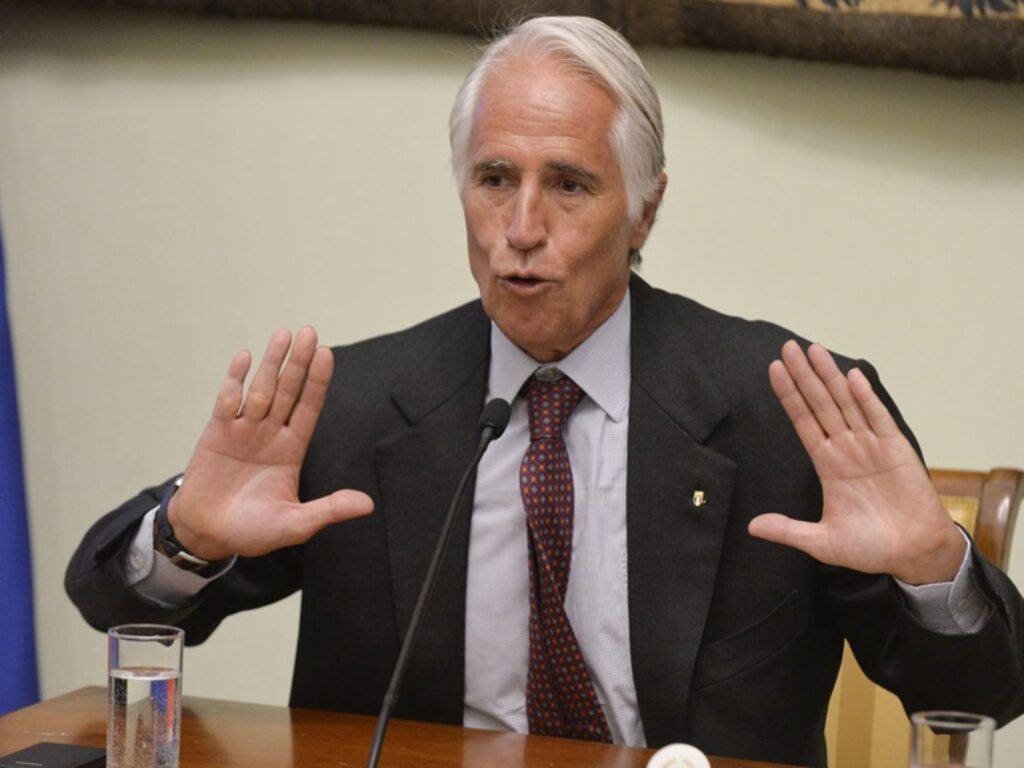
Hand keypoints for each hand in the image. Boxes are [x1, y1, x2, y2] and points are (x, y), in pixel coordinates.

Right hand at [166, 327, 373, 560]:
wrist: (207, 536)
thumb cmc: (251, 531)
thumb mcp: (296, 525)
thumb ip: (328, 510)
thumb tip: (368, 505)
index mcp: (292, 450)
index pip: (309, 408)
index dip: (318, 382)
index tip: (328, 354)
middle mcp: (270, 434)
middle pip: (288, 390)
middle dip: (299, 362)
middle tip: (309, 332)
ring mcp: (244, 430)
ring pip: (260, 389)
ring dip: (271, 362)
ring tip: (283, 335)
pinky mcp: (216, 433)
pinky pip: (227, 401)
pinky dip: (234, 380)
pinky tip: (244, 357)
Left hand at [748, 341, 963, 584]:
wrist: (914, 556)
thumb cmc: (870, 548)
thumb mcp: (821, 542)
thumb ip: (788, 530)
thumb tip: (752, 526)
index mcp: (827, 465)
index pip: (803, 422)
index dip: (789, 396)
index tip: (773, 370)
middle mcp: (846, 448)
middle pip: (820, 404)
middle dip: (804, 376)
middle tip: (786, 347)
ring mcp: (871, 446)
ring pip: (846, 403)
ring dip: (830, 377)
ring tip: (813, 350)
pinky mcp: (896, 450)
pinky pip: (878, 418)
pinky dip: (866, 398)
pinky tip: (851, 377)